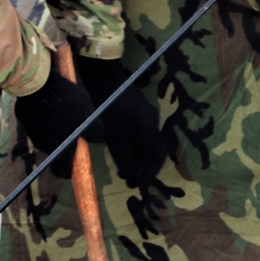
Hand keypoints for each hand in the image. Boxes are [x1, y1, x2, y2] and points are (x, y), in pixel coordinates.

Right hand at [14, 70, 100, 165]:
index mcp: (60, 148)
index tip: (73, 165)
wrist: (39, 85)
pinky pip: (38, 124)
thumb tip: (93, 138)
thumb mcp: (89, 115)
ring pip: (47, 137)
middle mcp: (44, 145)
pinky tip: (50, 103)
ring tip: (62, 109)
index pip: (63, 171)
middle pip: (56, 151)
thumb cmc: (67, 103)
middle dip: (64, 143)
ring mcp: (32, 133)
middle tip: (73, 127)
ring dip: (54, 128)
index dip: (69, 171)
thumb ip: (94, 130)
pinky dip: (44, 119)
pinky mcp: (26, 121)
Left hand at [72, 56, 167, 188]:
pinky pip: (140, 136)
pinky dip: (134, 149)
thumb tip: (131, 173)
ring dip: (138, 160)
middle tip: (132, 182)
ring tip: (126, 173)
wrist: (102, 76)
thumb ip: (122, 152)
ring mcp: (145, 116)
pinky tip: (123, 155)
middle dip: (144, 168)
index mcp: (148, 126)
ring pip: (146, 144)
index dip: (150, 172)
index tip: (139, 184)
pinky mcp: (136, 113)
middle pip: (153, 150)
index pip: (157, 154)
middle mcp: (151, 122)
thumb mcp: (111, 131)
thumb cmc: (106, 103)